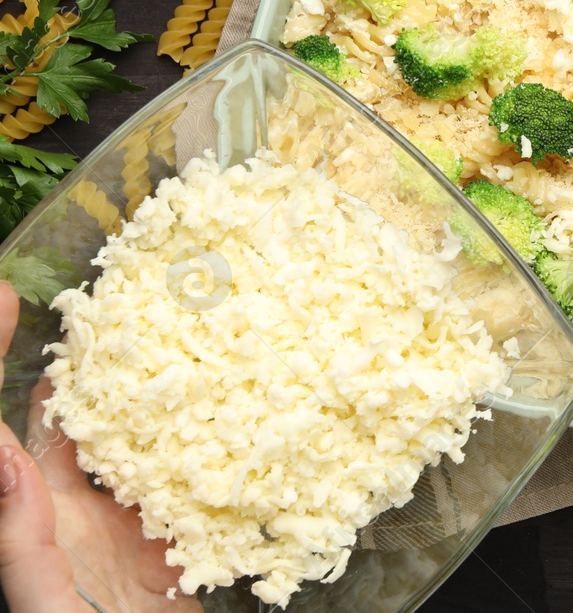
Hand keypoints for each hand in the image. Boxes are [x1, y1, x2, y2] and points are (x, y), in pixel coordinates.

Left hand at [0, 281, 197, 611]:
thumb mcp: (50, 602)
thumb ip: (24, 538)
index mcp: (44, 508)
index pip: (24, 423)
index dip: (3, 352)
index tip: (9, 291)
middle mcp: (91, 501)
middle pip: (90, 408)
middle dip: (100, 345)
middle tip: (124, 283)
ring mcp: (146, 514)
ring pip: (155, 427)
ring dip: (169, 376)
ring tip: (194, 317)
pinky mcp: (196, 534)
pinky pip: (210, 471)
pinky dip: (230, 431)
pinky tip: (257, 397)